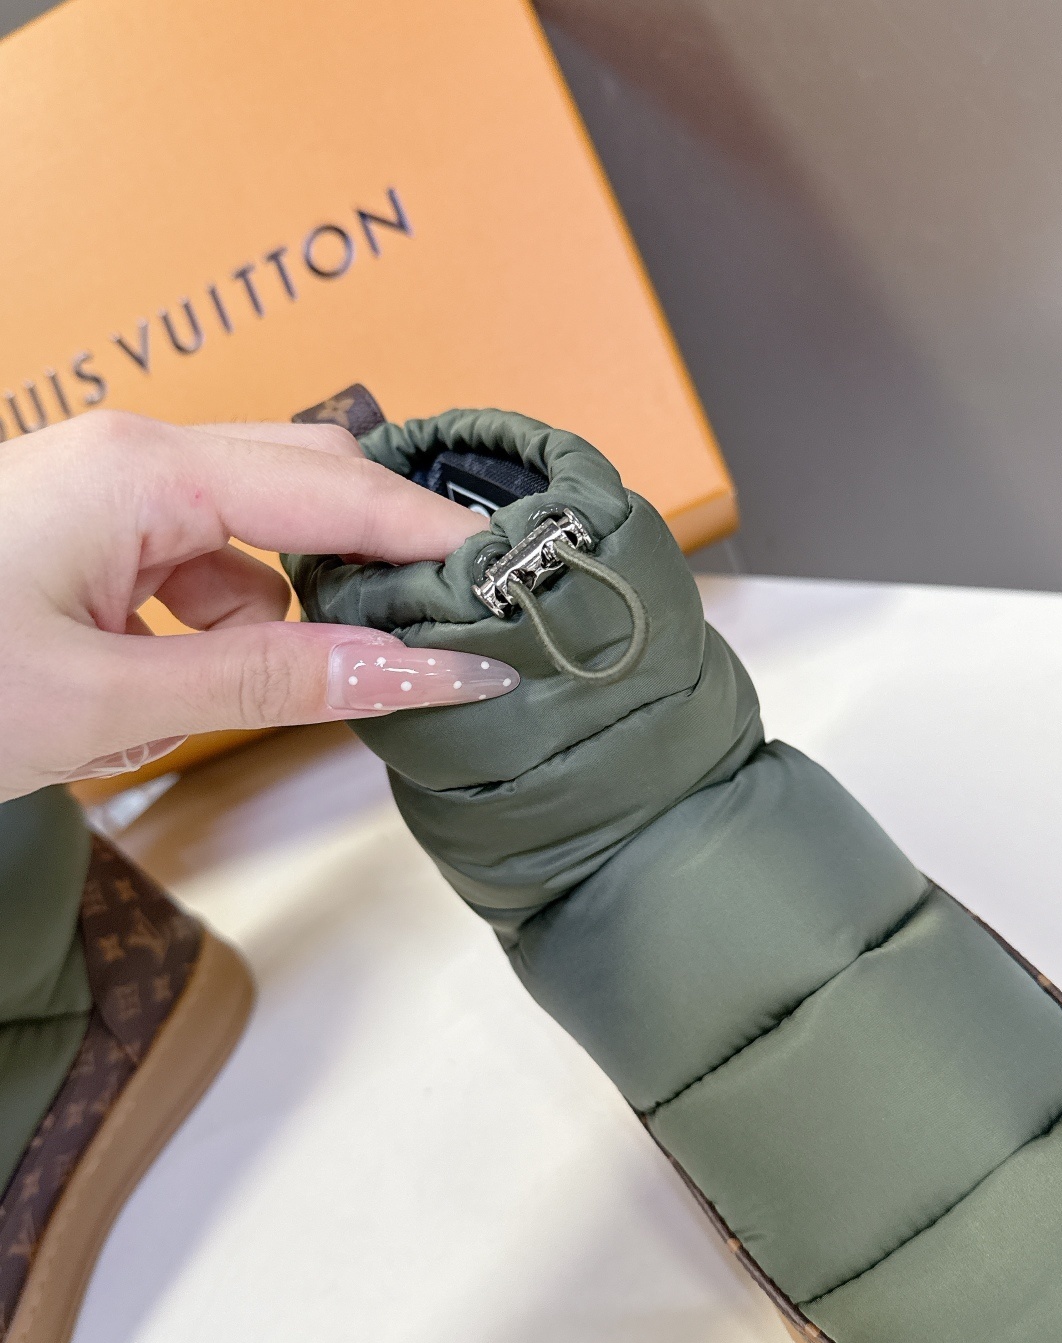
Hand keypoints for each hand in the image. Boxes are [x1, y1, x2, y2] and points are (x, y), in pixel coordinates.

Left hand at [0, 411, 517, 801]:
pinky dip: (214, 628)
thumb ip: (273, 683)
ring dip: (276, 615)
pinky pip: (193, 568)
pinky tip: (170, 688)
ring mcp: (104, 493)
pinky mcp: (85, 535)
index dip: (433, 533)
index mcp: (142, 472)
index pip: (335, 486)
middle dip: (373, 556)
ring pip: (249, 539)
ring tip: (246, 694)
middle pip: (303, 483)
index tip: (513, 571)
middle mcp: (132, 459)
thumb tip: (414, 673)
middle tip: (445, 622)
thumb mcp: (109, 699)